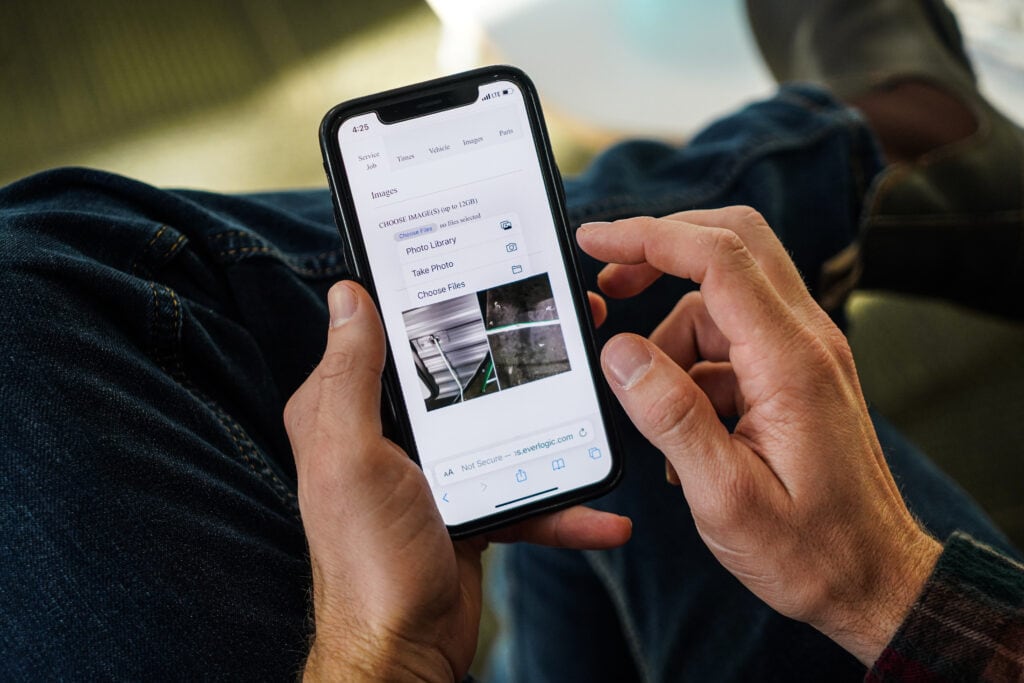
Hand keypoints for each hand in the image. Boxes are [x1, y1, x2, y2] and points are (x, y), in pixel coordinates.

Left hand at [284, 281, 630, 681]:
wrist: (404, 652)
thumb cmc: (369, 560)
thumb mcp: (352, 456)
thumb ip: (351, 377)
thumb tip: (349, 294)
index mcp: (348, 411)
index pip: (389, 335)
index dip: (432, 299)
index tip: (484, 269)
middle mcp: (389, 435)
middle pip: (459, 374)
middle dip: (514, 352)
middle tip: (567, 322)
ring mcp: (435, 471)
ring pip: (501, 425)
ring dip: (554, 418)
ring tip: (600, 399)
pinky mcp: (472, 505)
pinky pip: (524, 490)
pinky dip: (563, 506)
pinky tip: (605, 517)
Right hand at [577, 207, 941, 665]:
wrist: (873, 579)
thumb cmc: (809, 550)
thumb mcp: (725, 497)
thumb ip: (671, 417)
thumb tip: (620, 353)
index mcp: (790, 362)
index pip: (718, 259)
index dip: (649, 237)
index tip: (594, 239)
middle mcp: (806, 341)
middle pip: (734, 244)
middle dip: (663, 250)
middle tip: (611, 284)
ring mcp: (805, 353)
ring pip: (723, 298)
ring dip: (674, 335)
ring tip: (657, 412)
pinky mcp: (796, 372)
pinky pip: (732, 338)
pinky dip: (695, 366)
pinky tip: (688, 430)